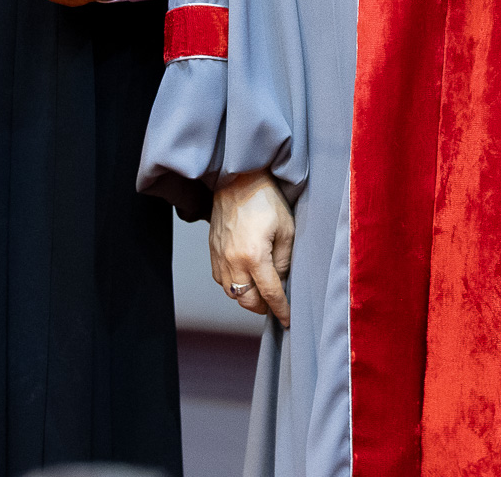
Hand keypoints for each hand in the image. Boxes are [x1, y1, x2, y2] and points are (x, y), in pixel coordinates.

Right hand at [210, 169, 294, 326]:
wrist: (238, 180)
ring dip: (247, 297)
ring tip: (261, 291)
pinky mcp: (212, 251)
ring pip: (232, 292)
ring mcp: (219, 257)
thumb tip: (280, 282)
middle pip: (247, 301)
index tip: (287, 321)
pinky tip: (245, 277)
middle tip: (275, 305)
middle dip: (263, 307)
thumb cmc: (266, 200)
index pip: (270, 294)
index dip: (281, 310)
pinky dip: (234, 284)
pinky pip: (221, 279)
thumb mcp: (287, 230)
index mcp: (254, 256)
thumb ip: (284, 261)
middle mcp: (233, 261)